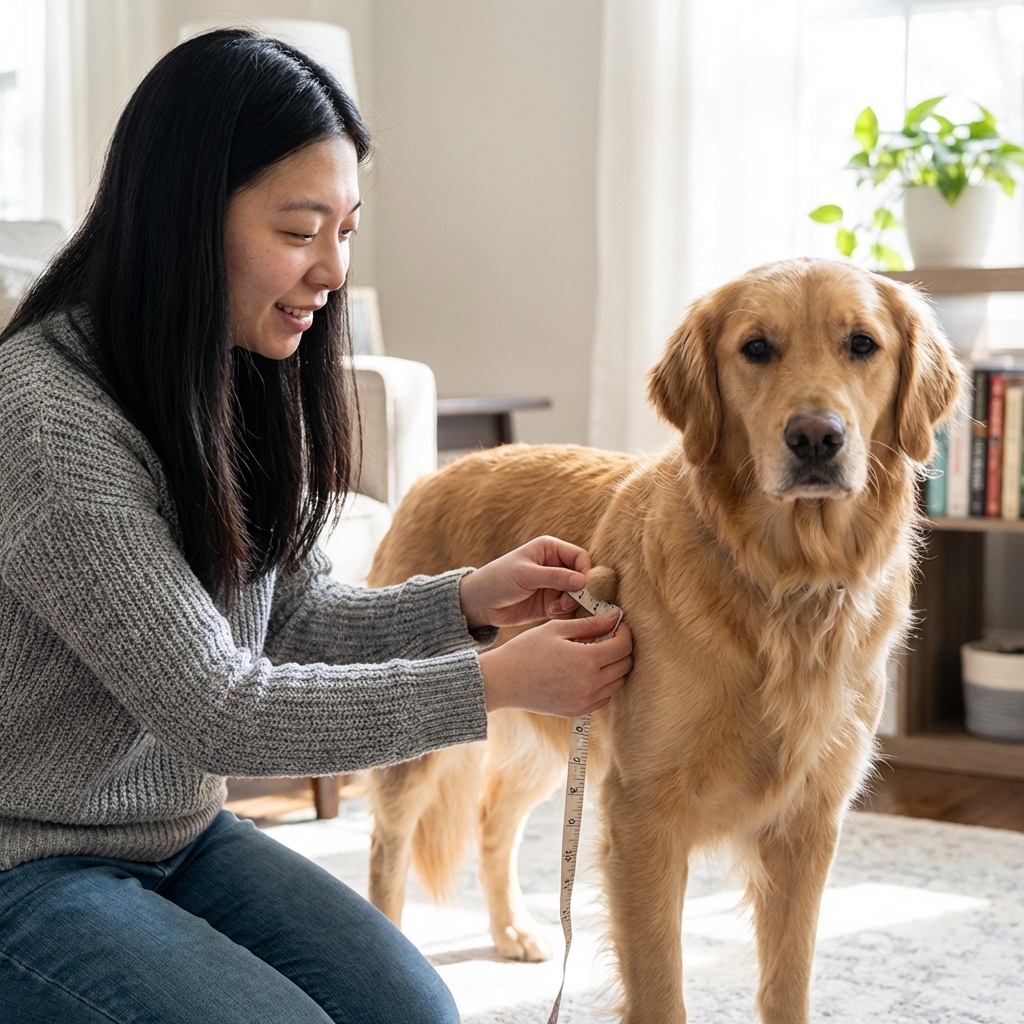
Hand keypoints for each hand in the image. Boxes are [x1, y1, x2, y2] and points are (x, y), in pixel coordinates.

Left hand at [459, 536, 591, 629]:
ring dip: (571, 603)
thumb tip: (583, 580)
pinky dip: (564, 612)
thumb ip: (555, 577)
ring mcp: (553, 585)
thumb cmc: (498, 579)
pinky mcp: (550, 603)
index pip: (580, 557)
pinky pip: (568, 608)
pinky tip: (550, 613)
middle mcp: (555, 565)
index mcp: (550, 549)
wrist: (480, 603)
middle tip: (567, 602)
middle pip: (582, 577)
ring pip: (577, 595)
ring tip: (555, 608)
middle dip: (579, 591)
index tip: (581, 587)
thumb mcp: (526, 575)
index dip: (585, 571)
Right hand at [479, 612, 632, 716]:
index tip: (617, 624)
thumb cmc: (526, 651)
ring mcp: (584, 700)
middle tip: (609, 637)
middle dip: (623, 648)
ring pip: (618, 683)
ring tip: (598, 653)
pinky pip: (604, 697)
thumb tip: (614, 616)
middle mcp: (590, 684)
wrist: (503, 681)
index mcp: (586, 660)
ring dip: (615, 667)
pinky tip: (589, 671)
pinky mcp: (577, 711)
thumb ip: (589, 624)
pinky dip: (605, 683)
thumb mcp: (556, 629)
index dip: (625, 632)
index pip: (623, 646)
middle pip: (625, 665)